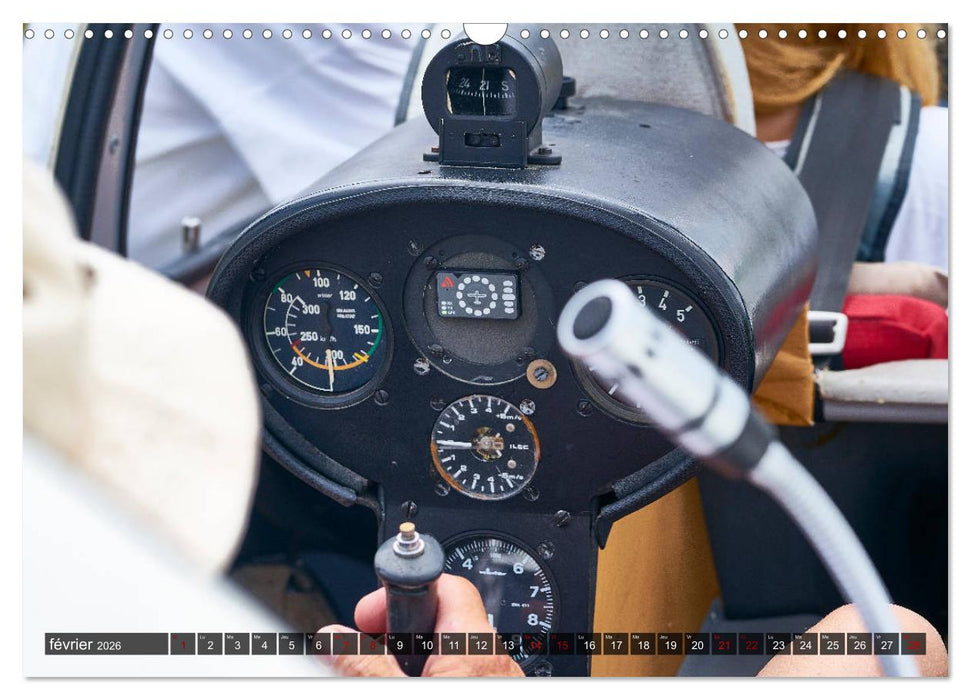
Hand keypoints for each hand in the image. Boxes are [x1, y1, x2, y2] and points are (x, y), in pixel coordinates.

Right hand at [319, 574, 524, 676]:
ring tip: (389, 674)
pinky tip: (413, 684)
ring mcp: (497, 677)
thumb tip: (333, 637)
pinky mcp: (493, 690)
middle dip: (399, 630)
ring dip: (415, 658)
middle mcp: (493, 656)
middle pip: (441, 616)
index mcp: (472, 642)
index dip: (399, 588)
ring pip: (451, 648)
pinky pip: (463, 671)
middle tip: (370, 650)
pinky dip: (435, 674)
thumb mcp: (399, 688)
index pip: (442, 580)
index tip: (368, 612)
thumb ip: (364, 663)